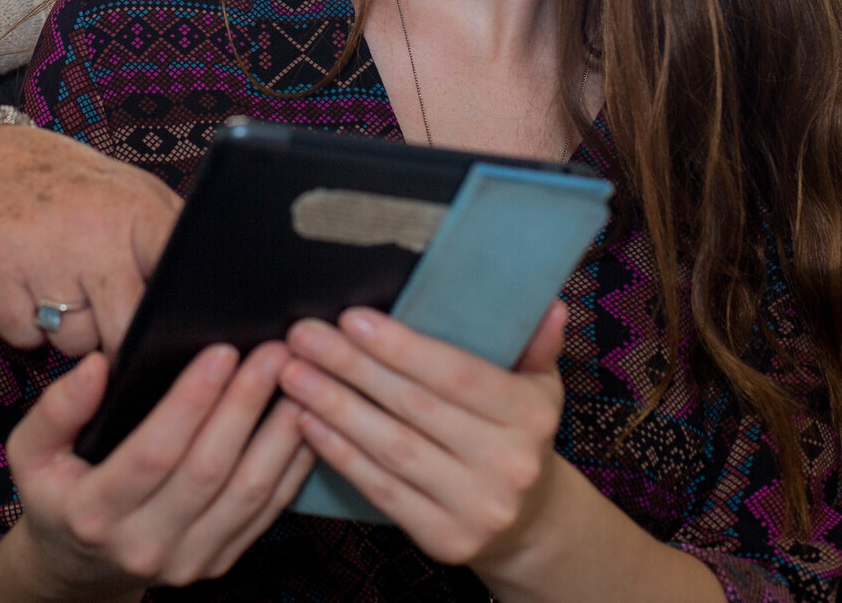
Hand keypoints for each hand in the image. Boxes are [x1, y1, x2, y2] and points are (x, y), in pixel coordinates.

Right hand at [0, 125, 182, 357]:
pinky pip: (26, 338)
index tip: (174, 328)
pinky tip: (27, 287)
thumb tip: (213, 291)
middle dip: (120, 339)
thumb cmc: (72, 187)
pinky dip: (26, 326)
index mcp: (137, 211)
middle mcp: (94, 234)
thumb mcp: (133, 191)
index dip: (176, 314)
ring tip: (62, 285)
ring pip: (75, 342)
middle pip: (126, 331)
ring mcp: (43, 256)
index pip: (177, 281)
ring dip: (69, 329)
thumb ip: (169, 236)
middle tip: (109, 316)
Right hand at [0, 343, 314, 601]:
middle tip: (273, 351)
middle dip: (245, 404)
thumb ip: (56, 408)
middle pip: (209, 471)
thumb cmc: (56, 492)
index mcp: (94, 513)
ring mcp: (186, 561)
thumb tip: (95, 365)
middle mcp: (143, 545)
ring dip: (278, 433)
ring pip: (247, 494)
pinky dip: (290, 467)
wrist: (77, 566)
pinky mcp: (217, 563)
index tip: (221, 351)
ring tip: (298, 379)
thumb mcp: (30, 451)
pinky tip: (303, 423)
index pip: (153, 453)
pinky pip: (265, 514)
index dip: (191, 401)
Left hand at [278, 302, 568, 571]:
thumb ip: (535, 343)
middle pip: (414, 407)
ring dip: (334, 407)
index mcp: (531, 416)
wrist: (529, 523)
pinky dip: (340, 454)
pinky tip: (307, 422)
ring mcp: (477, 507)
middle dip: (351, 367)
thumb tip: (549, 302)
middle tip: (302, 336)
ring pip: (392, 449)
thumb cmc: (516, 433)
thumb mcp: (537, 386)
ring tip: (292, 373)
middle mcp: (509, 465)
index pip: (457, 374)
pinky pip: (382, 489)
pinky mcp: (446, 540)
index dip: (401, 347)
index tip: (350, 317)